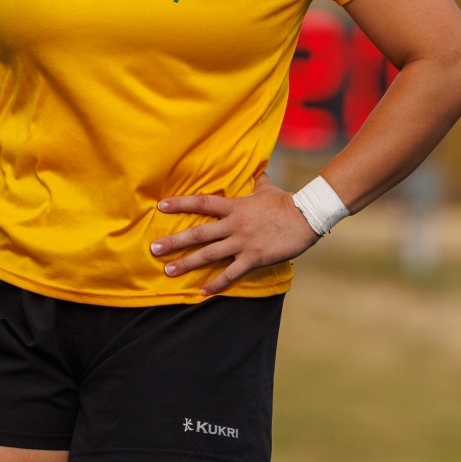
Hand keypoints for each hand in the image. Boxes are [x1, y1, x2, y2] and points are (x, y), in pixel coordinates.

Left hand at [151, 171, 319, 295]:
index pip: (201, 203)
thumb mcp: (266, 188)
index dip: (180, 204)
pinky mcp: (254, 258)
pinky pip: (231, 273)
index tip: (161, 206)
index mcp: (234, 207)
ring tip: (169, 270)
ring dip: (187, 263)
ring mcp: (242, 243)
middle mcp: (234, 225)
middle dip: (174, 242)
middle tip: (154, 249)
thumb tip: (257, 168)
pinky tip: (203, 292)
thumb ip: (256, 181)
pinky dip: (216, 284)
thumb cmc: (285, 202)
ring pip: (209, 255)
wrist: (306, 217)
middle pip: (198, 234)